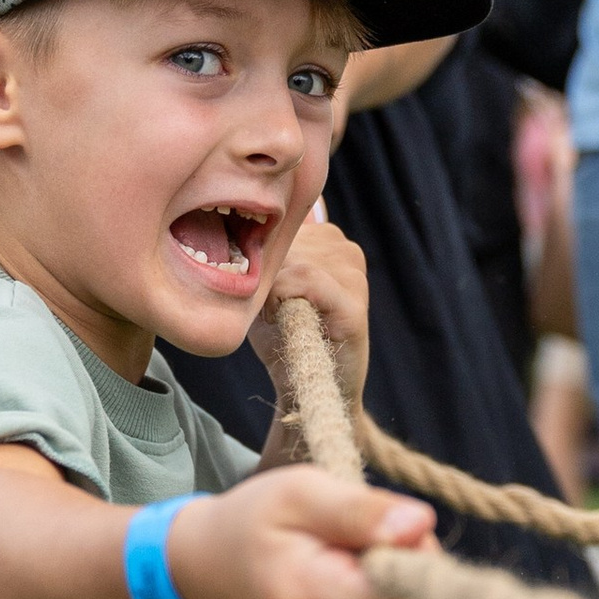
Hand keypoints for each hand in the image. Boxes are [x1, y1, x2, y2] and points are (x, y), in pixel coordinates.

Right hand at [167, 469, 433, 598]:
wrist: (201, 577)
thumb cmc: (251, 524)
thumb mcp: (298, 493)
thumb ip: (361, 510)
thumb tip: (422, 525)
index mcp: (308, 598)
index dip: (416, 567)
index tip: (393, 533)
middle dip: (405, 568)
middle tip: (363, 535)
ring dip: (390, 584)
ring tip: (343, 556)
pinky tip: (343, 580)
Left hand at [251, 209, 369, 417]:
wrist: (304, 387)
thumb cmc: (282, 335)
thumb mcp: (267, 282)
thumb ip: (263, 249)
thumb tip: (244, 211)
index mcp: (328, 238)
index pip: (280, 219)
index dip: (260, 253)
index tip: (262, 288)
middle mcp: (345, 249)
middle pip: (284, 238)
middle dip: (266, 274)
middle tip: (268, 308)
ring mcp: (354, 274)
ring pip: (291, 258)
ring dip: (271, 290)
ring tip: (278, 316)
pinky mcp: (353, 304)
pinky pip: (305, 278)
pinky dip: (282, 298)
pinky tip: (279, 319)